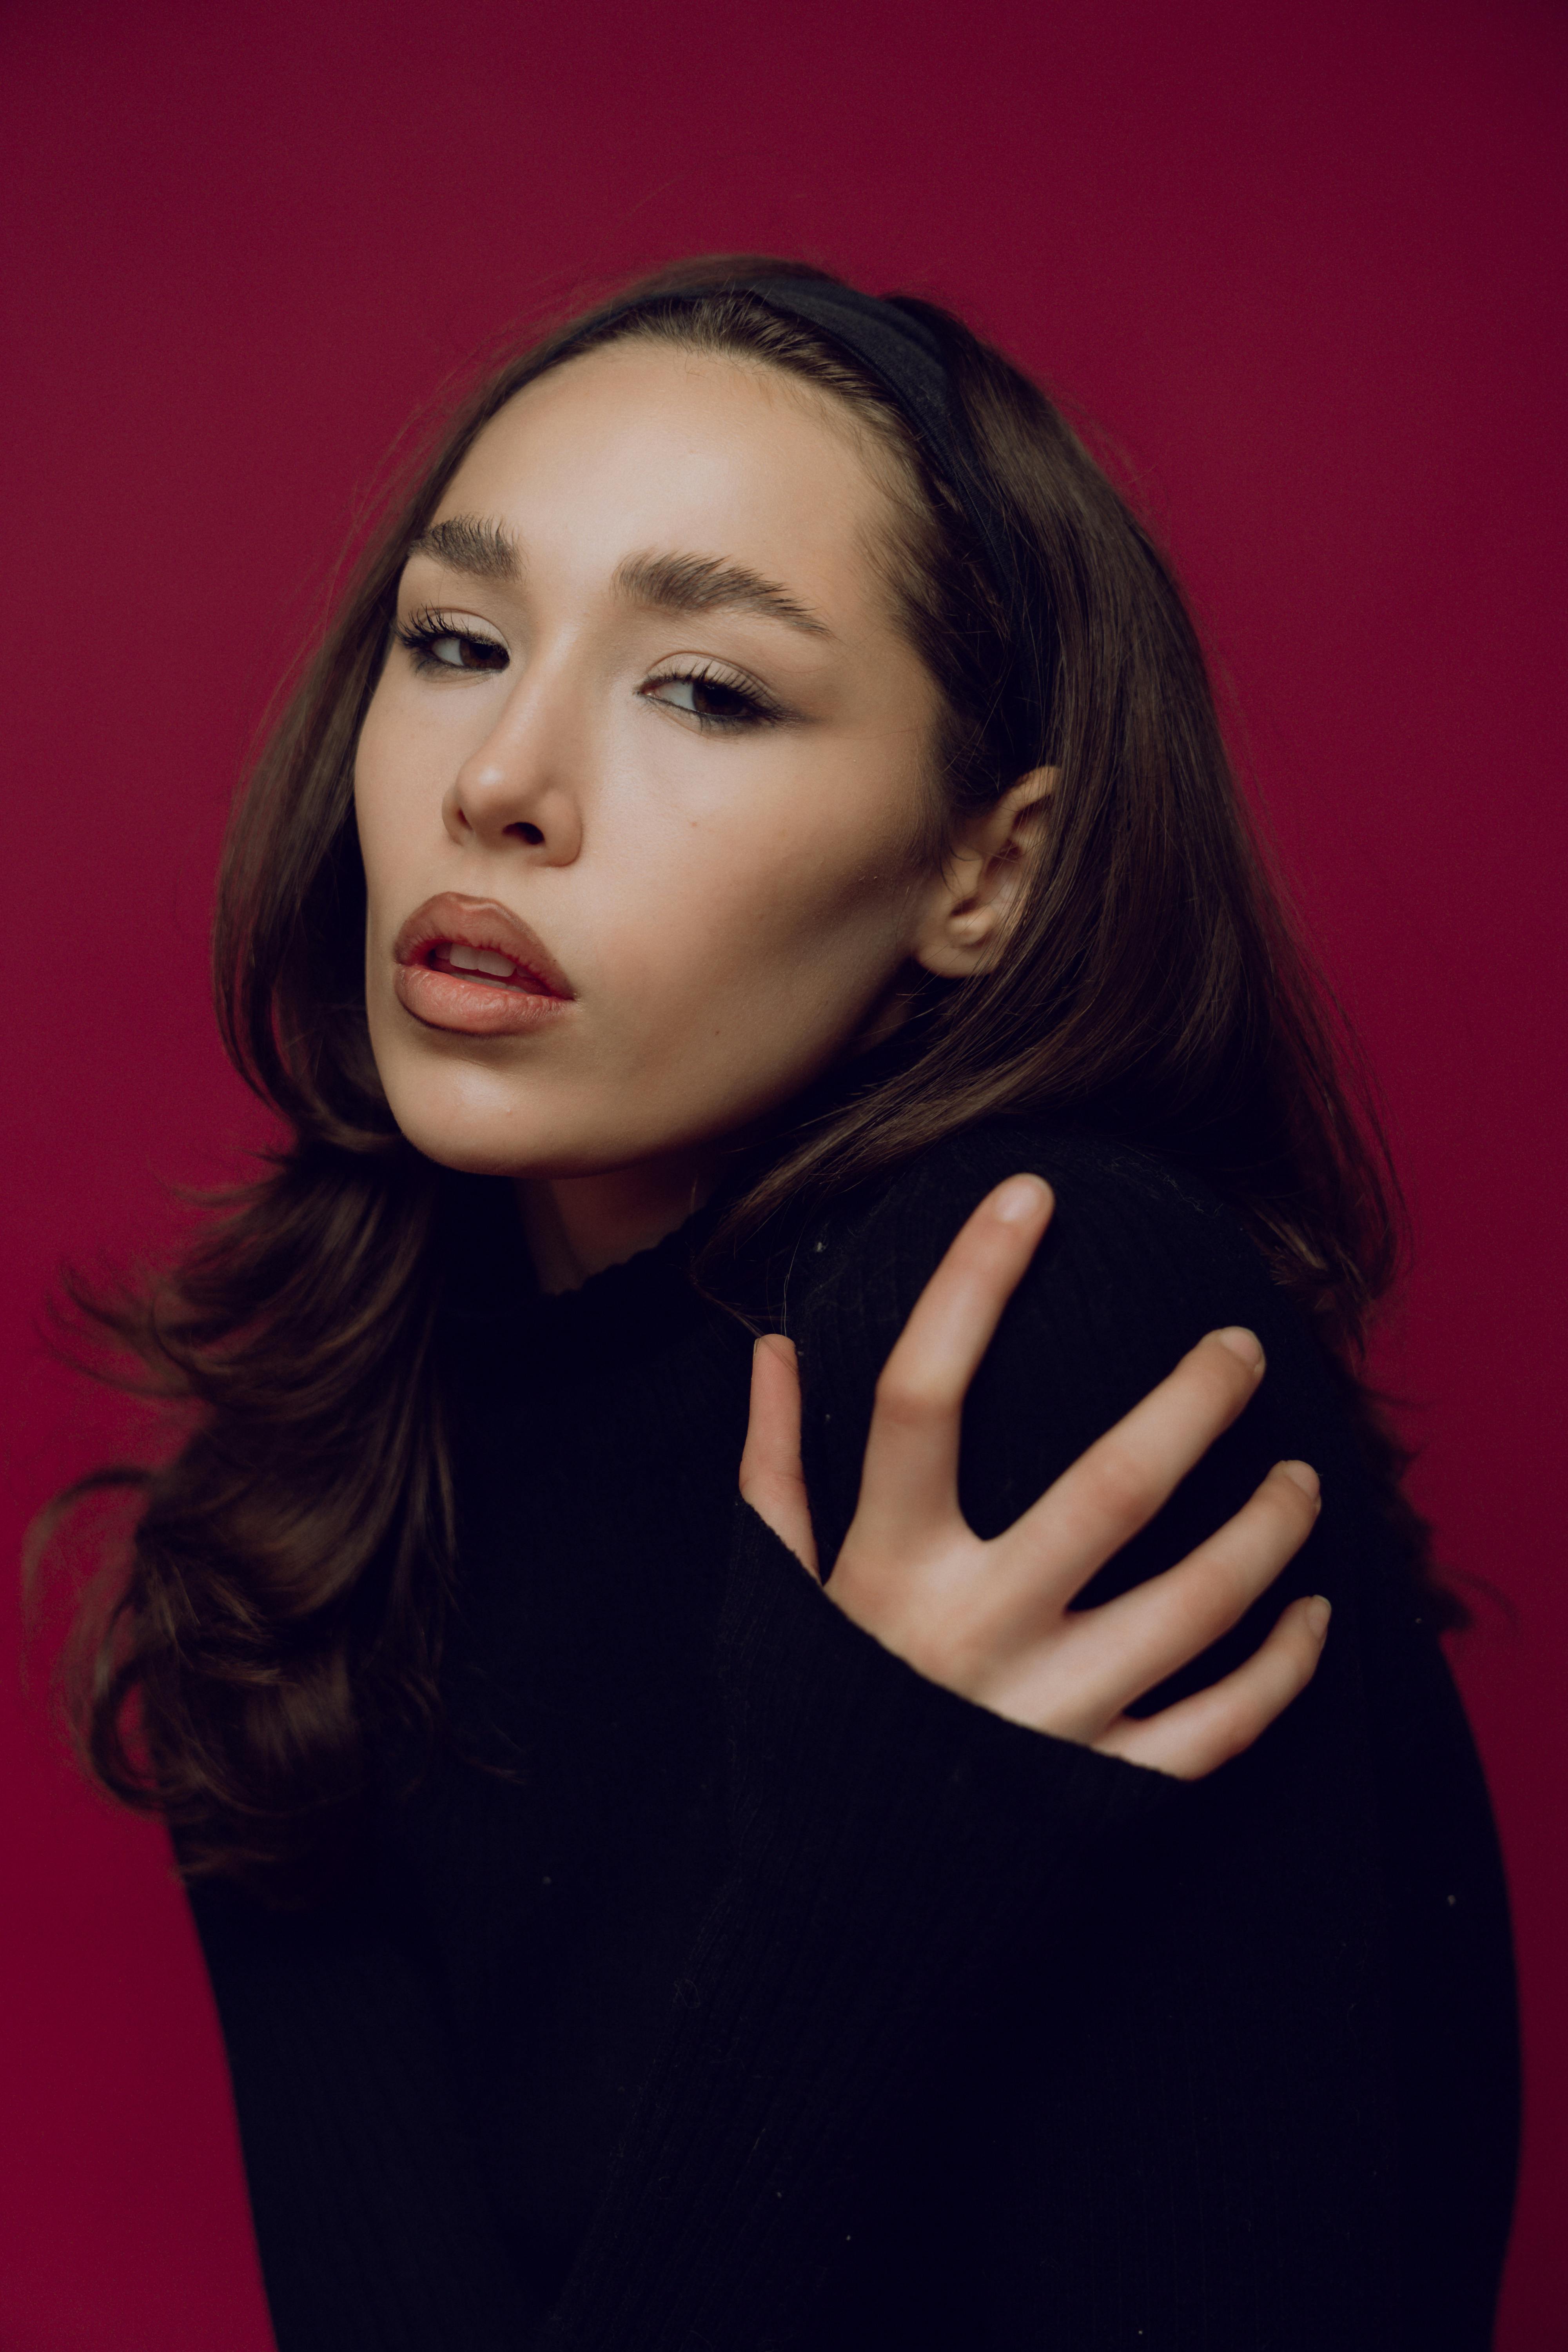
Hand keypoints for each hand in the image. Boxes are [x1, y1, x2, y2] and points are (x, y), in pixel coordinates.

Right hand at [739, 1174, 1328, 1778]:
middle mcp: (977, 1632)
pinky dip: (1285, 1666)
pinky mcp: (1106, 1794)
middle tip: (1244, 1346)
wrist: (835, 1932)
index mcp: (889, 1570)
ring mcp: (1052, 1716)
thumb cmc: (801, 1744)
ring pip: (1200, 1600)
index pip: (923, 1391)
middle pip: (1113, 1485)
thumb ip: (771, 1475)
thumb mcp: (767, 1606)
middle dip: (1197, 1399)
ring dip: (1271, 1529)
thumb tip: (774, 1348)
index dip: (971, 1278)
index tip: (1032, 1192)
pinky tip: (1315, 1614)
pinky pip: (1225, 1723)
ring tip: (1306, 1479)